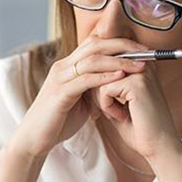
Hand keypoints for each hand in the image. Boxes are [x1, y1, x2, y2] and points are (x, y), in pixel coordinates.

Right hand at [12, 35, 149, 157]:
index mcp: (68, 65)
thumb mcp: (81, 101)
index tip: (142, 49)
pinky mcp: (59, 93)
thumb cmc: (58, 121)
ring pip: (92, 59)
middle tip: (147, 52)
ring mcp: (60, 78)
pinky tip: (120, 77)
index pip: (95, 43)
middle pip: (96, 44)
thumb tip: (115, 85)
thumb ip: (95, 90)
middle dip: (123, 46)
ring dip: (119, 60)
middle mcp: (63, 66)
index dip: (119, 42)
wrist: (34, 140)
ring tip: (140, 65)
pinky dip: (105, 77)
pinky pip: (85, 80)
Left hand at [90, 60, 181, 158]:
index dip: (99, 86)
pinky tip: (121, 117)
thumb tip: (85, 76)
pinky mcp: (137, 84)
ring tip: (118, 114)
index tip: (105, 106)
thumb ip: (106, 86)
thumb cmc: (140, 128)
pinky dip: (107, 106)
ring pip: (101, 78)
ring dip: (102, 101)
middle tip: (108, 111)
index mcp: (140, 65)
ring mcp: (141, 73)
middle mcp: (143, 64)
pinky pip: (104, 89)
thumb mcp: (119, 102)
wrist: (159, 147)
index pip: (106, 64)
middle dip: (98, 93)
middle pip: (102, 69)